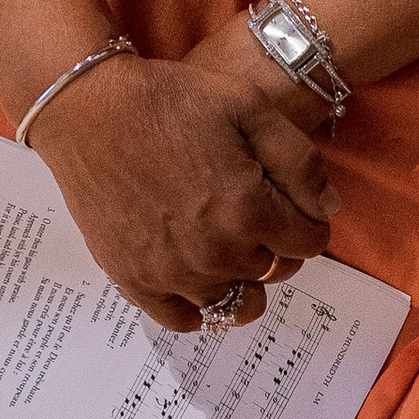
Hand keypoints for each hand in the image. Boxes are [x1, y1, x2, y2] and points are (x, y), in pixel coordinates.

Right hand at [27, 17, 333, 329]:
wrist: (91, 109)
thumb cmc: (172, 100)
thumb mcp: (249, 107)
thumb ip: (299, 161)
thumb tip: (327, 210)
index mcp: (249, 209)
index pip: (309, 242)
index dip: (308, 220)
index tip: (291, 203)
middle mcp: (215, 252)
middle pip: (275, 272)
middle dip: (277, 245)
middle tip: (255, 213)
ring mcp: (172, 272)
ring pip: (236, 303)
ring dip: (243, 278)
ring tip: (227, 245)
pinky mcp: (134, 280)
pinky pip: (183, 319)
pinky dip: (198, 305)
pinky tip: (196, 275)